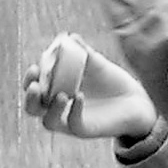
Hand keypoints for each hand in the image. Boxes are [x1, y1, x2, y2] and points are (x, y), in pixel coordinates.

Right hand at [20, 34, 158, 140]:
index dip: (30, 79)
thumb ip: (83, 52)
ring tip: (60, 95)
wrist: (137, 101)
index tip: (35, 67)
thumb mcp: (97, 65)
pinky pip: (73, 124)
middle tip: (35, 85)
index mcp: (56, 91)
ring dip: (50, 108)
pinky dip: (73, 111)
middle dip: (30, 97)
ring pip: (48, 122)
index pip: (34, 88)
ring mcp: (70, 121)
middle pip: (33, 108)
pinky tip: (79, 97)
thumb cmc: (112, 82)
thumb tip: (71, 37)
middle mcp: (59, 108)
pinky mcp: (85, 130)